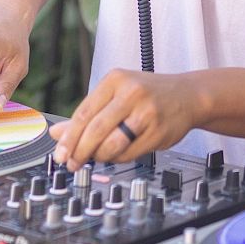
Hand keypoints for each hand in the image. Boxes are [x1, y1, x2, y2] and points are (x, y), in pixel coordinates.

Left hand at [49, 69, 203, 170]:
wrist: (188, 95)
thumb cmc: (147, 95)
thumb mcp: (115, 95)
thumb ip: (87, 113)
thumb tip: (56, 133)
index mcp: (115, 79)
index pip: (84, 112)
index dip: (69, 137)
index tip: (60, 153)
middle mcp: (131, 93)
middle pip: (96, 129)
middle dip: (80, 151)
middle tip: (71, 163)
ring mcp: (147, 112)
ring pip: (113, 144)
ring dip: (99, 156)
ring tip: (96, 157)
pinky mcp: (159, 131)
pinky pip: (130, 153)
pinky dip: (119, 158)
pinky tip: (117, 154)